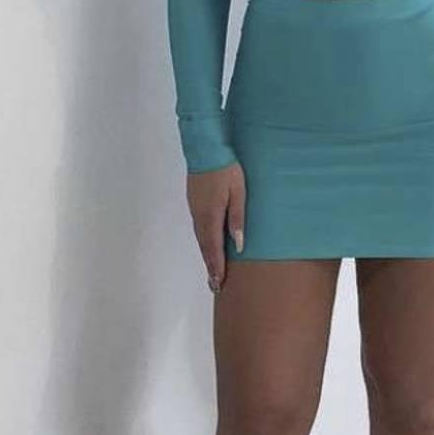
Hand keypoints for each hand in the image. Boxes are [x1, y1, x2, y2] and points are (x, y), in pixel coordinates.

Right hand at [186, 161, 246, 292]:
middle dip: (210, 266)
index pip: (213, 249)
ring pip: (201, 238)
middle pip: (205, 247)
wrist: (205, 149)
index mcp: (210, 217)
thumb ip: (237, 219)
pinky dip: (204, 242)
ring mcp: (195, 209)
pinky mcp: (194, 201)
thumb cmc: (227, 170)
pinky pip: (199, 228)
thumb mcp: (238, 193)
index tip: (218, 284)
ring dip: (206, 255)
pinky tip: (208, 244)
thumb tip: (237, 245)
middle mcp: (199, 217)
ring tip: (212, 270)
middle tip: (214, 285)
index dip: (216, 268)